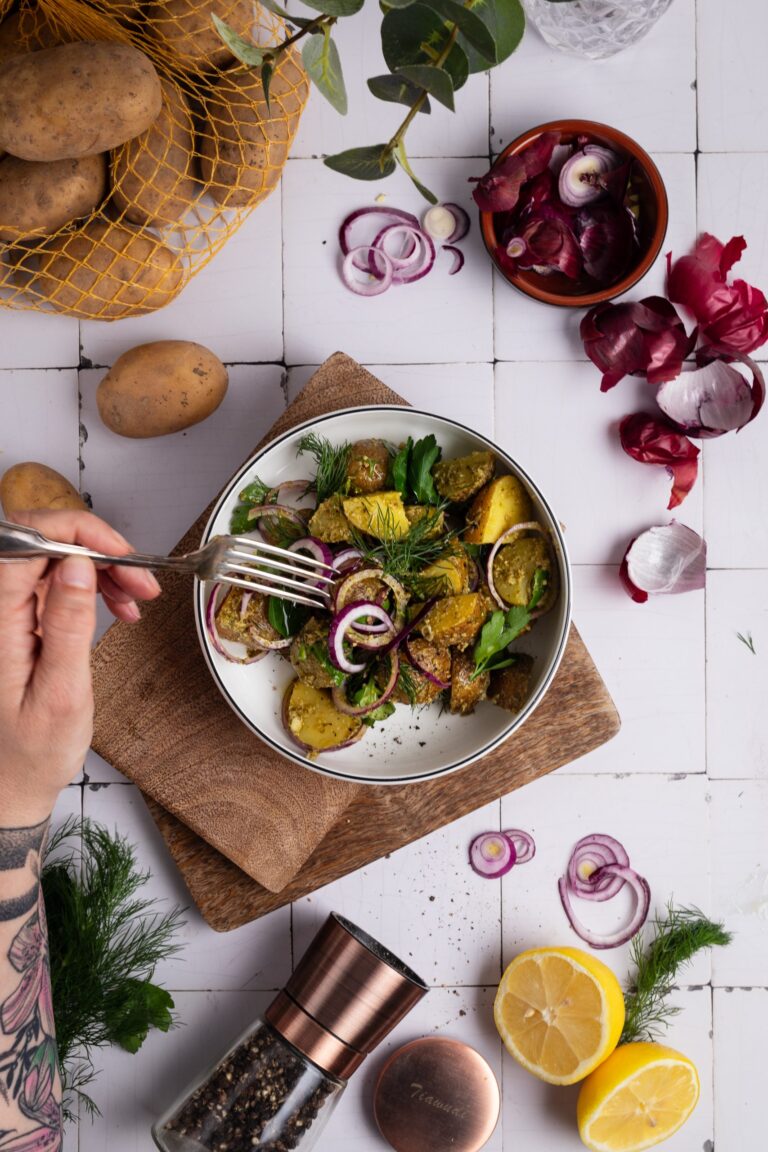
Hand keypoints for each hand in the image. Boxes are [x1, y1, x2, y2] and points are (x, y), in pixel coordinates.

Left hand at [0, 509, 160, 823]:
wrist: (12, 784)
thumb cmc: (30, 752)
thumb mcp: (61, 693)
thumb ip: (68, 625)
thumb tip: (77, 566)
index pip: (24, 544)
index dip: (75, 533)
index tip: (118, 551)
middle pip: (40, 544)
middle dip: (95, 547)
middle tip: (138, 577)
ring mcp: (8, 614)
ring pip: (55, 560)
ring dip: (100, 568)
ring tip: (137, 596)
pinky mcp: (22, 620)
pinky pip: (57, 583)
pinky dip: (93, 587)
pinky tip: (118, 605)